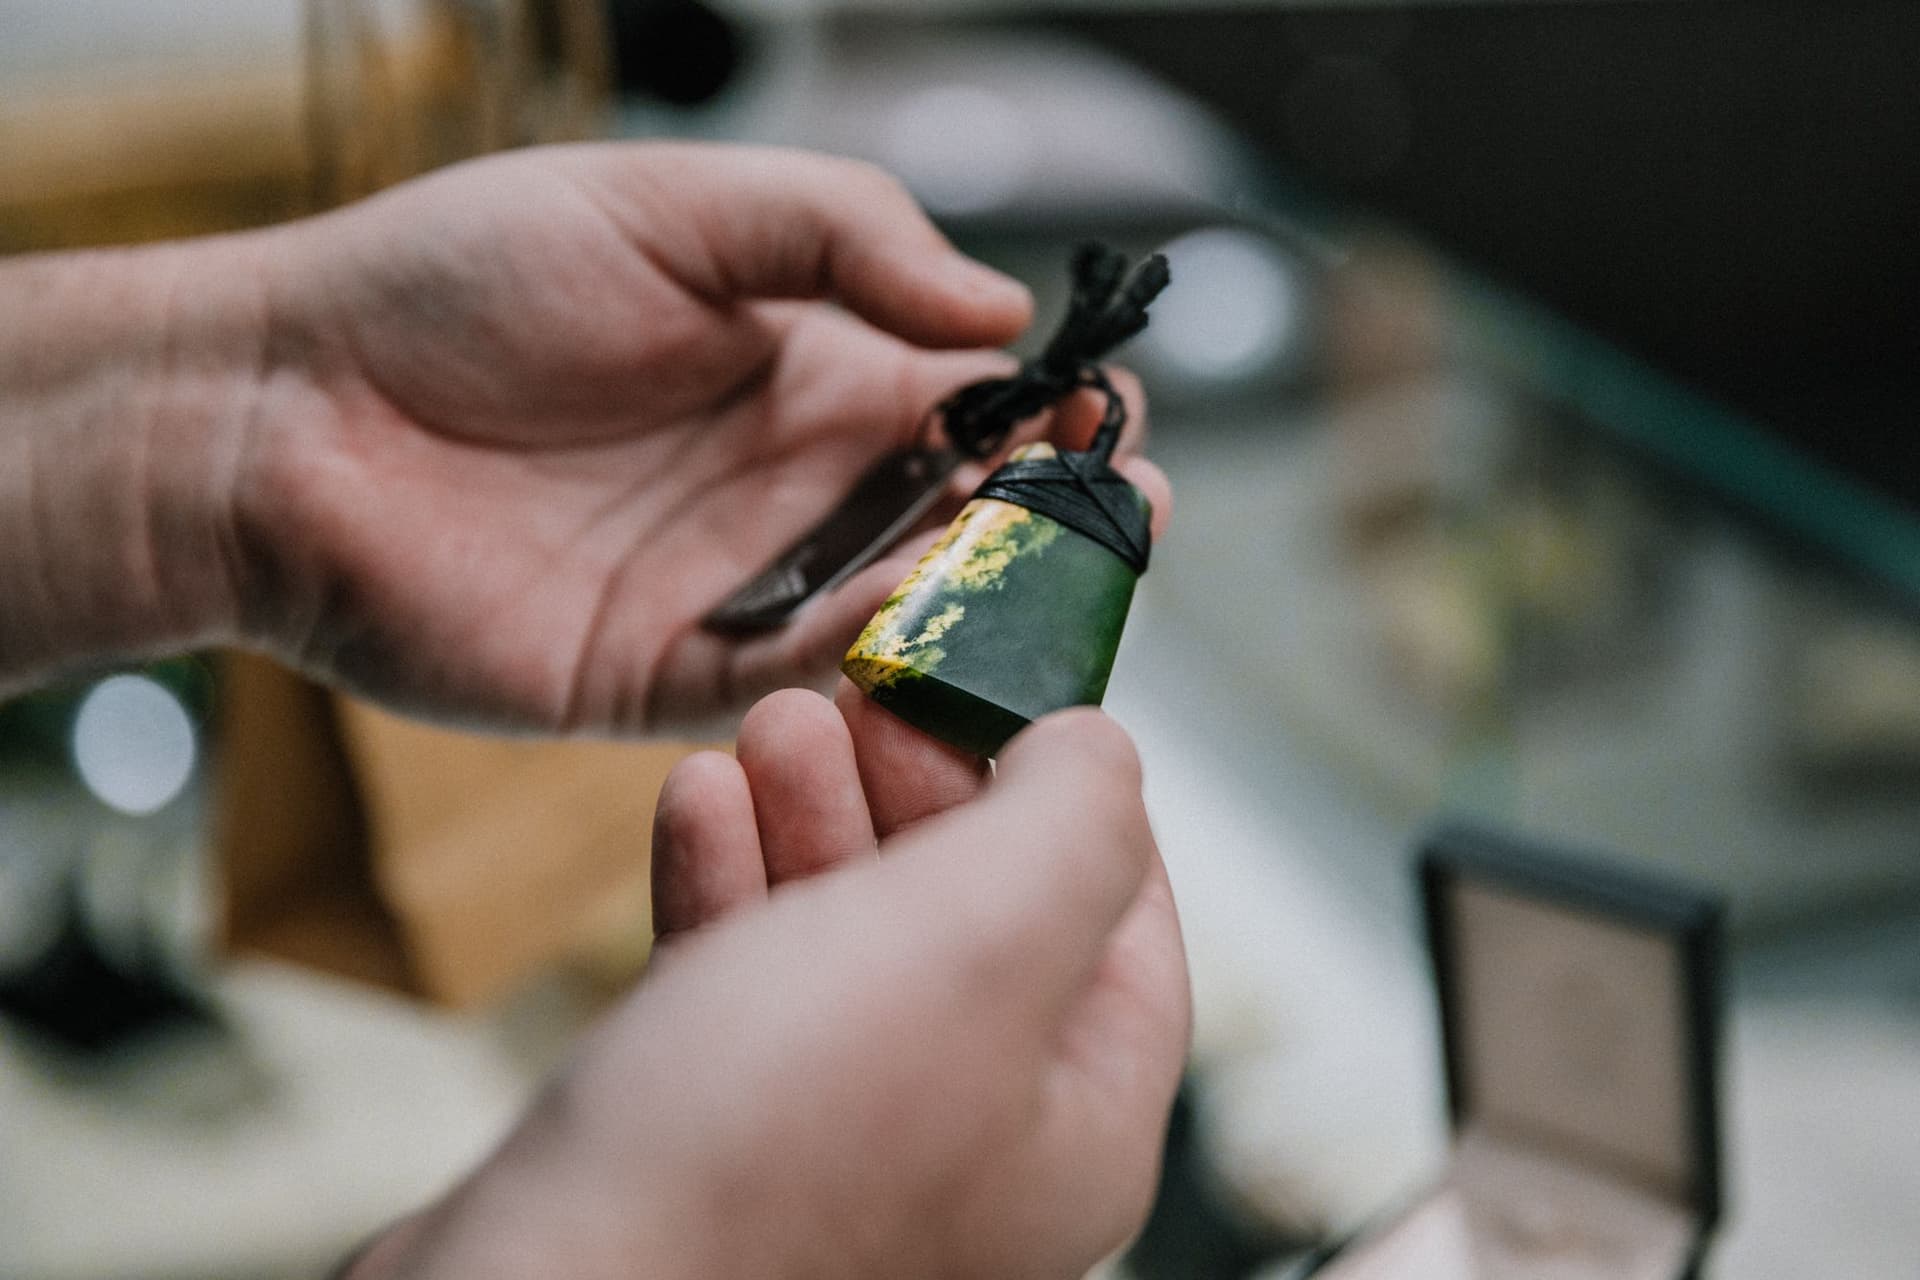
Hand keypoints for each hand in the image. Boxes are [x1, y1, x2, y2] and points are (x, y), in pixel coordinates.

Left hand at [222, 141, 1161, 730]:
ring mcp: (743, 584)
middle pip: (964, 519)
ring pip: (908, 608)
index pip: (971, 402)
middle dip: (1055, 518)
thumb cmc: (458, 282)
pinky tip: (934, 616)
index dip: (1051, 411)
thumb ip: (842, 237)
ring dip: (992, 593)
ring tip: (1061, 565)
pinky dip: (882, 657)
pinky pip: (810, 678)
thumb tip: (990, 313)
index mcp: (805, 365)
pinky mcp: (681, 676)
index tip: (1104, 408)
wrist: (289, 412)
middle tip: (1121, 507)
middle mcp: (792, 483)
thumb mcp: (671, 203)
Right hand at [350, 688, 1190, 1279]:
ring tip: (767, 725)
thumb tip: (1096, 754)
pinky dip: (729, 885)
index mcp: (1079, 1124)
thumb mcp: (978, 936)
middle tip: (858, 693)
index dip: (1069, 798)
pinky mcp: (719, 1148)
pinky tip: (696, 805)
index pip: (1125, 927)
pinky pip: (747, 989)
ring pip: (851, 943)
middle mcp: (977, 1152)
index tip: (996, 699)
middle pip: (977, 922)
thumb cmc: (769, 1144)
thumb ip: (1074, 825)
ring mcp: (844, 1156)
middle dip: (914, 787)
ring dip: (811, 818)